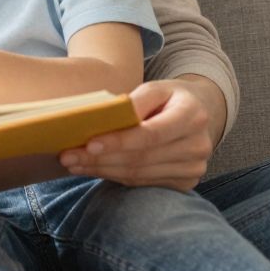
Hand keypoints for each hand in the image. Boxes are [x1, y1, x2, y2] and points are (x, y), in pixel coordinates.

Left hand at [59, 80, 214, 190]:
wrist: (200, 113)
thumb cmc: (170, 98)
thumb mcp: (156, 88)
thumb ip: (135, 101)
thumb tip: (109, 119)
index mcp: (193, 116)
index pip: (151, 135)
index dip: (120, 142)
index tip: (89, 144)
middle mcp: (198, 146)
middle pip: (141, 158)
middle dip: (101, 159)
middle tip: (68, 156)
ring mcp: (193, 168)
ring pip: (139, 175)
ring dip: (103, 170)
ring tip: (74, 163)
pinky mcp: (186, 183)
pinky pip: (143, 183)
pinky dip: (115, 177)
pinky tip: (95, 169)